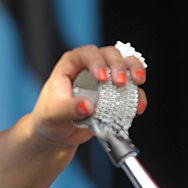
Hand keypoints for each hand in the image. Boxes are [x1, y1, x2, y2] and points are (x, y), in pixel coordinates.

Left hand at [31, 43, 147, 147]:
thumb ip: (69, 109)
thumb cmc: (50, 118)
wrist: (57, 134)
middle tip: (120, 82)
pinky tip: (138, 107)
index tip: (102, 78)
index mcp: (70, 65)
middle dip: (119, 65)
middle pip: (110, 54)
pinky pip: (131, 91)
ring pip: (126, 64)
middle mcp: (89, 68)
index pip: (86, 53)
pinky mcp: (114, 95)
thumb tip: (88, 106)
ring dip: (135, 71)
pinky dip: (138, 96)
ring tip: (137, 83)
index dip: (96, 61)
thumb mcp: (54, 114)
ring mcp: (105, 80)